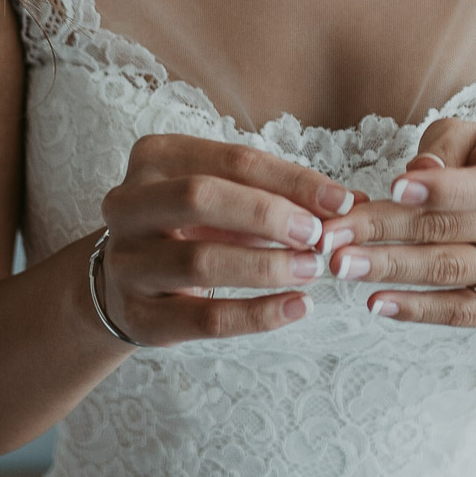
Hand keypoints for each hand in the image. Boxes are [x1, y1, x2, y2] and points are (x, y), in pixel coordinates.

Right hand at [98, 134, 364, 346]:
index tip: (341, 200)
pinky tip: (296, 307)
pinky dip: (256, 314)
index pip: (232, 159)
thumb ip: (278, 194)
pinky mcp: (138, 317)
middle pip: (200, 198)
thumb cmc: (190, 226)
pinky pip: (203, 319)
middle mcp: (128, 204)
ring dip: (265, 266)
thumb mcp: (224, 196)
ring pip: (199, 260)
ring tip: (312, 269)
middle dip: (267, 214)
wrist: (125, 282)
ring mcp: (126, 262)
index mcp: (155, 158)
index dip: (291, 179)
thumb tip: (350, 202)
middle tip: (316, 234)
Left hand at [318, 119, 475, 328]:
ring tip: (343, 266)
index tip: (391, 189)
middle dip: (386, 232)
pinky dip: (419, 310)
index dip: (441, 189)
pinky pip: (466, 313)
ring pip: (453, 273)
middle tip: (332, 238)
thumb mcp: (466, 137)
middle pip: (454, 231)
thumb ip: (442, 149)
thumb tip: (420, 173)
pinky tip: (378, 303)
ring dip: (391, 271)